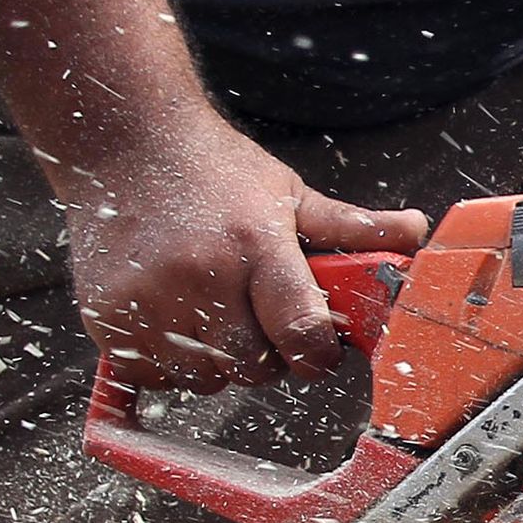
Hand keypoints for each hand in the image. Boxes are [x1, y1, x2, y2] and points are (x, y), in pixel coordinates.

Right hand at [50, 109, 428, 390]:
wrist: (124, 143)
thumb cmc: (212, 171)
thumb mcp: (289, 193)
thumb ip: (352, 228)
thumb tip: (416, 233)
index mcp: (256, 245)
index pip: (303, 333)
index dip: (318, 354)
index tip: (316, 349)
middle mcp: (200, 275)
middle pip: (254, 368)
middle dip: (268, 357)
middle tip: (259, 320)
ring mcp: (148, 299)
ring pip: (204, 379)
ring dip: (218, 362)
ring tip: (214, 312)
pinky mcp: (107, 316)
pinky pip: (154, 374)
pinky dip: (168, 361)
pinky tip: (173, 317)